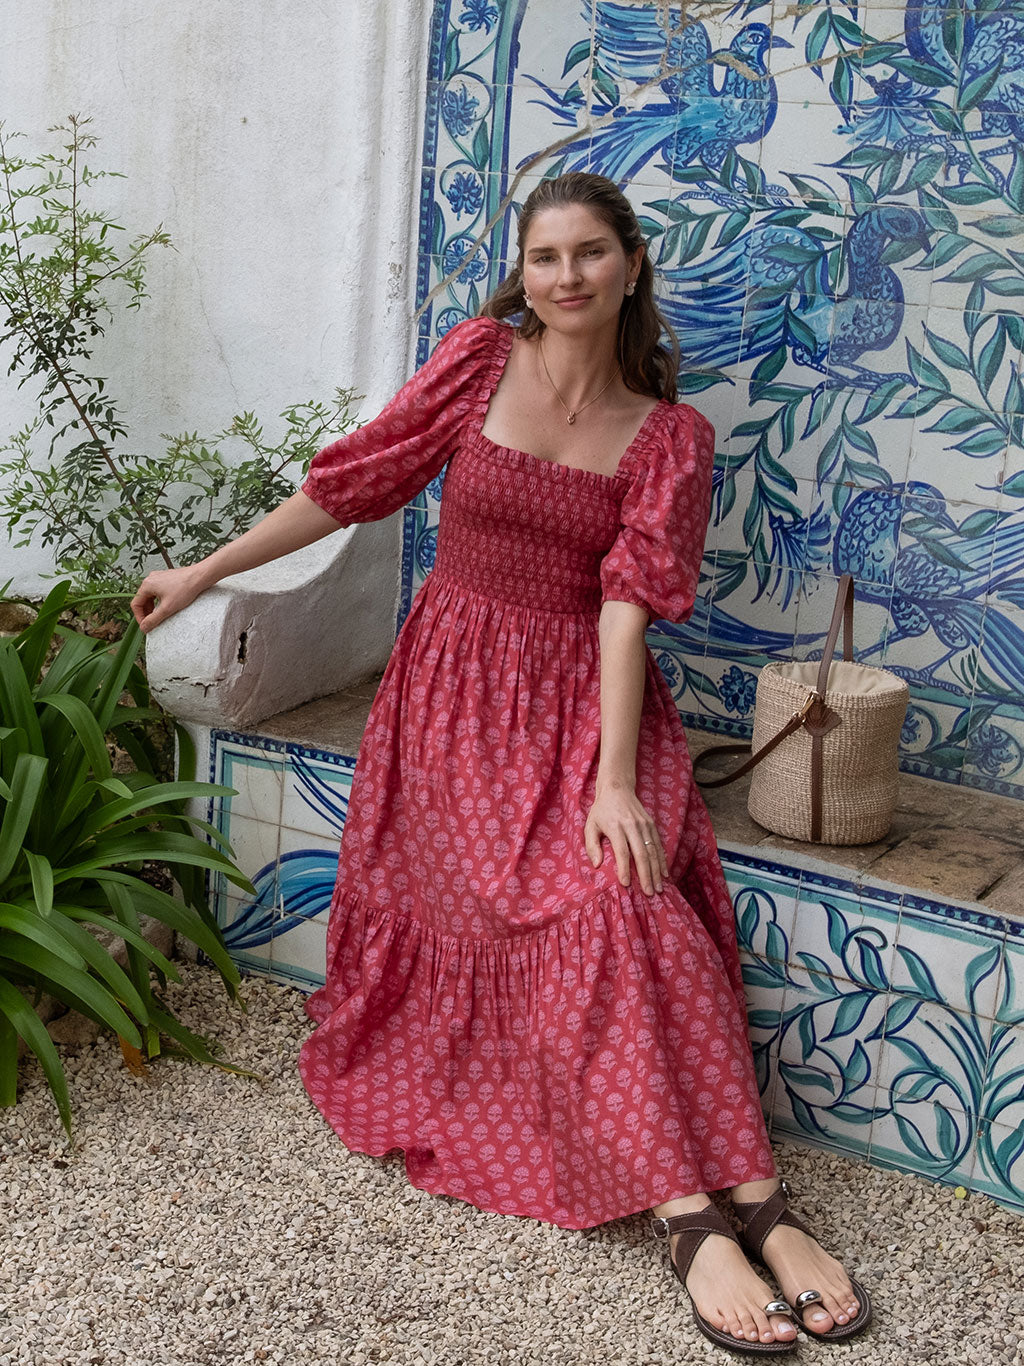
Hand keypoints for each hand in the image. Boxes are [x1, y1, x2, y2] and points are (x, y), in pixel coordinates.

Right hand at [130, 565, 208, 632]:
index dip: (139, 617)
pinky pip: (158, 592)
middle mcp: (151, 579)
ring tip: (161, 615)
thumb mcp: (167, 608)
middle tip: (153, 622)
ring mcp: (159, 578)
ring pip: (151, 596)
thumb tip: (144, 627)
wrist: (200, 577)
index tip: (146, 625)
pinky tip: (168, 606)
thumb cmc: (185, 588)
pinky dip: (160, 601)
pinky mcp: (167, 578)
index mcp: (147, 585)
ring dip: (154, 607)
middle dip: (147, 612)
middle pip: (142, 600)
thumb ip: (153, 619)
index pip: (136, 604)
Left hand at [584, 780, 667, 894]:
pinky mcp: (651, 825)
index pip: (622, 851)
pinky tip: (664, 875)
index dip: (624, 868)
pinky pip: (658, 845)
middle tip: (649, 893)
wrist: (617, 789)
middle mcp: (632, 826)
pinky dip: (662, 861)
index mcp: (616, 827)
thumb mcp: (590, 826)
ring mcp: (644, 825)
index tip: (626, 884)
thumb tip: (596, 865)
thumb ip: (591, 845)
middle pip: (641, 854)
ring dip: (656, 871)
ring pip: (653, 851)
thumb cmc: (601, 811)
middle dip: (646, 875)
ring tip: (659, 889)